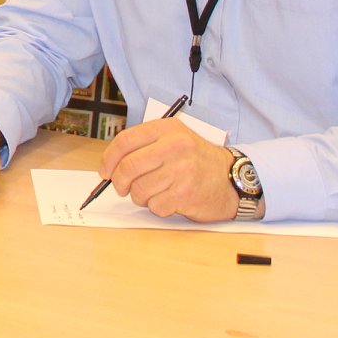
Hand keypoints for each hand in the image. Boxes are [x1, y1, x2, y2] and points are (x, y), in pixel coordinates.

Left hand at [95, 118, 239, 220]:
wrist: (233, 179)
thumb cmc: (198, 160)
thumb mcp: (174, 139)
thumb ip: (145, 145)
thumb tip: (111, 164)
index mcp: (167, 129)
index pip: (124, 141)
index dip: (109, 159)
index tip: (105, 172)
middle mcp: (174, 147)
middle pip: (128, 167)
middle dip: (119, 182)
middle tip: (122, 188)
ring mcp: (181, 171)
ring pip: (139, 189)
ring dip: (140, 197)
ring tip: (154, 193)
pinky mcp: (186, 194)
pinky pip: (155, 206)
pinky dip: (157, 207)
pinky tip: (169, 200)